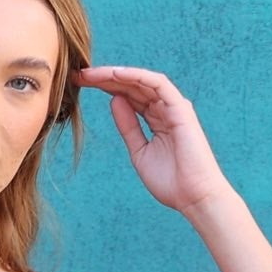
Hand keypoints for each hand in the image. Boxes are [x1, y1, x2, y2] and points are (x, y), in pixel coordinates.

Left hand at [74, 65, 230, 215]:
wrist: (193, 197)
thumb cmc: (170, 181)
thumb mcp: (139, 151)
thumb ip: (128, 126)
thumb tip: (114, 101)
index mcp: (156, 119)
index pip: (128, 96)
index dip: (105, 89)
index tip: (81, 86)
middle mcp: (165, 108)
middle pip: (132, 86)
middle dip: (105, 79)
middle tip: (79, 75)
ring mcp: (173, 107)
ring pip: (142, 81)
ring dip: (116, 75)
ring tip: (92, 73)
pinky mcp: (180, 108)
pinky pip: (157, 84)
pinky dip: (137, 76)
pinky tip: (116, 74)